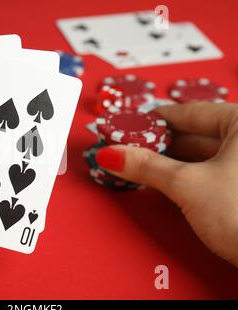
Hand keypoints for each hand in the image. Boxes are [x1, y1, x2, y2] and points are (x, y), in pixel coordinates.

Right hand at [95, 102, 237, 266]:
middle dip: (159, 144)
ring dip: (170, 161)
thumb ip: (147, 166)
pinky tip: (163, 180)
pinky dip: (186, 175)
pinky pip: (211, 172)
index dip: (155, 120)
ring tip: (139, 165)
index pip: (191, 112)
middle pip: (196, 134)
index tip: (130, 125)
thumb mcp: (188, 184)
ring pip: (202, 155)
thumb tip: (112, 155)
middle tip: (128, 148)